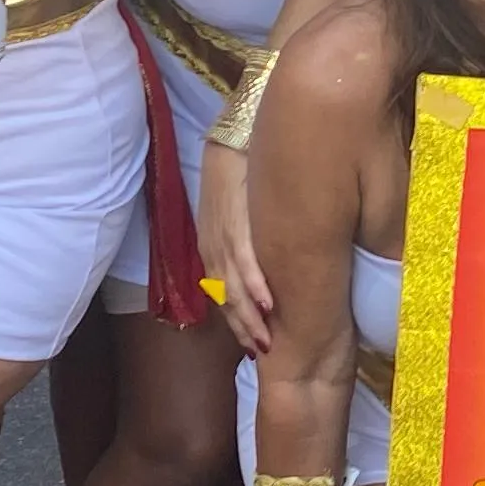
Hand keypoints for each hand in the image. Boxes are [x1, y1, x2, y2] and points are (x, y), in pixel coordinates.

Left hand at [202, 135, 272, 351]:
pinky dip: (256, 285)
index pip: (222, 293)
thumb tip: (272, 265)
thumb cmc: (244, 171)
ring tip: (266, 340)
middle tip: (264, 351)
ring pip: (233, 286)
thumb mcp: (239, 210)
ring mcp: (223, 235)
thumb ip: (250, 238)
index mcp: (212, 245)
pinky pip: (247, 260)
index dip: (236, 320)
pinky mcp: (237, 221)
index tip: (254, 343)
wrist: (239, 134)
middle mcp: (213, 246)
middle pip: (225, 298)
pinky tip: (269, 304)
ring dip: (249, 317)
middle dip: (243, 328)